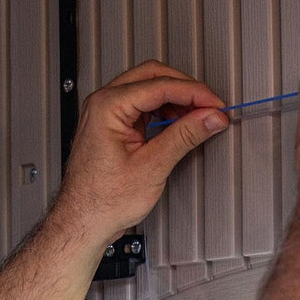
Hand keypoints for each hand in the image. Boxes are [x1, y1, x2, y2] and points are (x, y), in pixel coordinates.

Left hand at [55, 60, 229, 245]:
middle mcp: (103, 103)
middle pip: (154, 77)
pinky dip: (164, 111)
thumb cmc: (101, 202)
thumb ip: (184, 136)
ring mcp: (106, 113)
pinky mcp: (112, 126)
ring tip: (198, 118)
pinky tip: (179, 124)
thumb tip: (210, 117)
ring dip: (176, 100)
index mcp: (107, 106)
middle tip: (210, 107)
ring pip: (148, 89)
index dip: (195, 93)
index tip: (216, 106)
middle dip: (186, 90)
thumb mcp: (152, 167)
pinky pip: (142, 106)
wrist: (83, 223)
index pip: (160, 85)